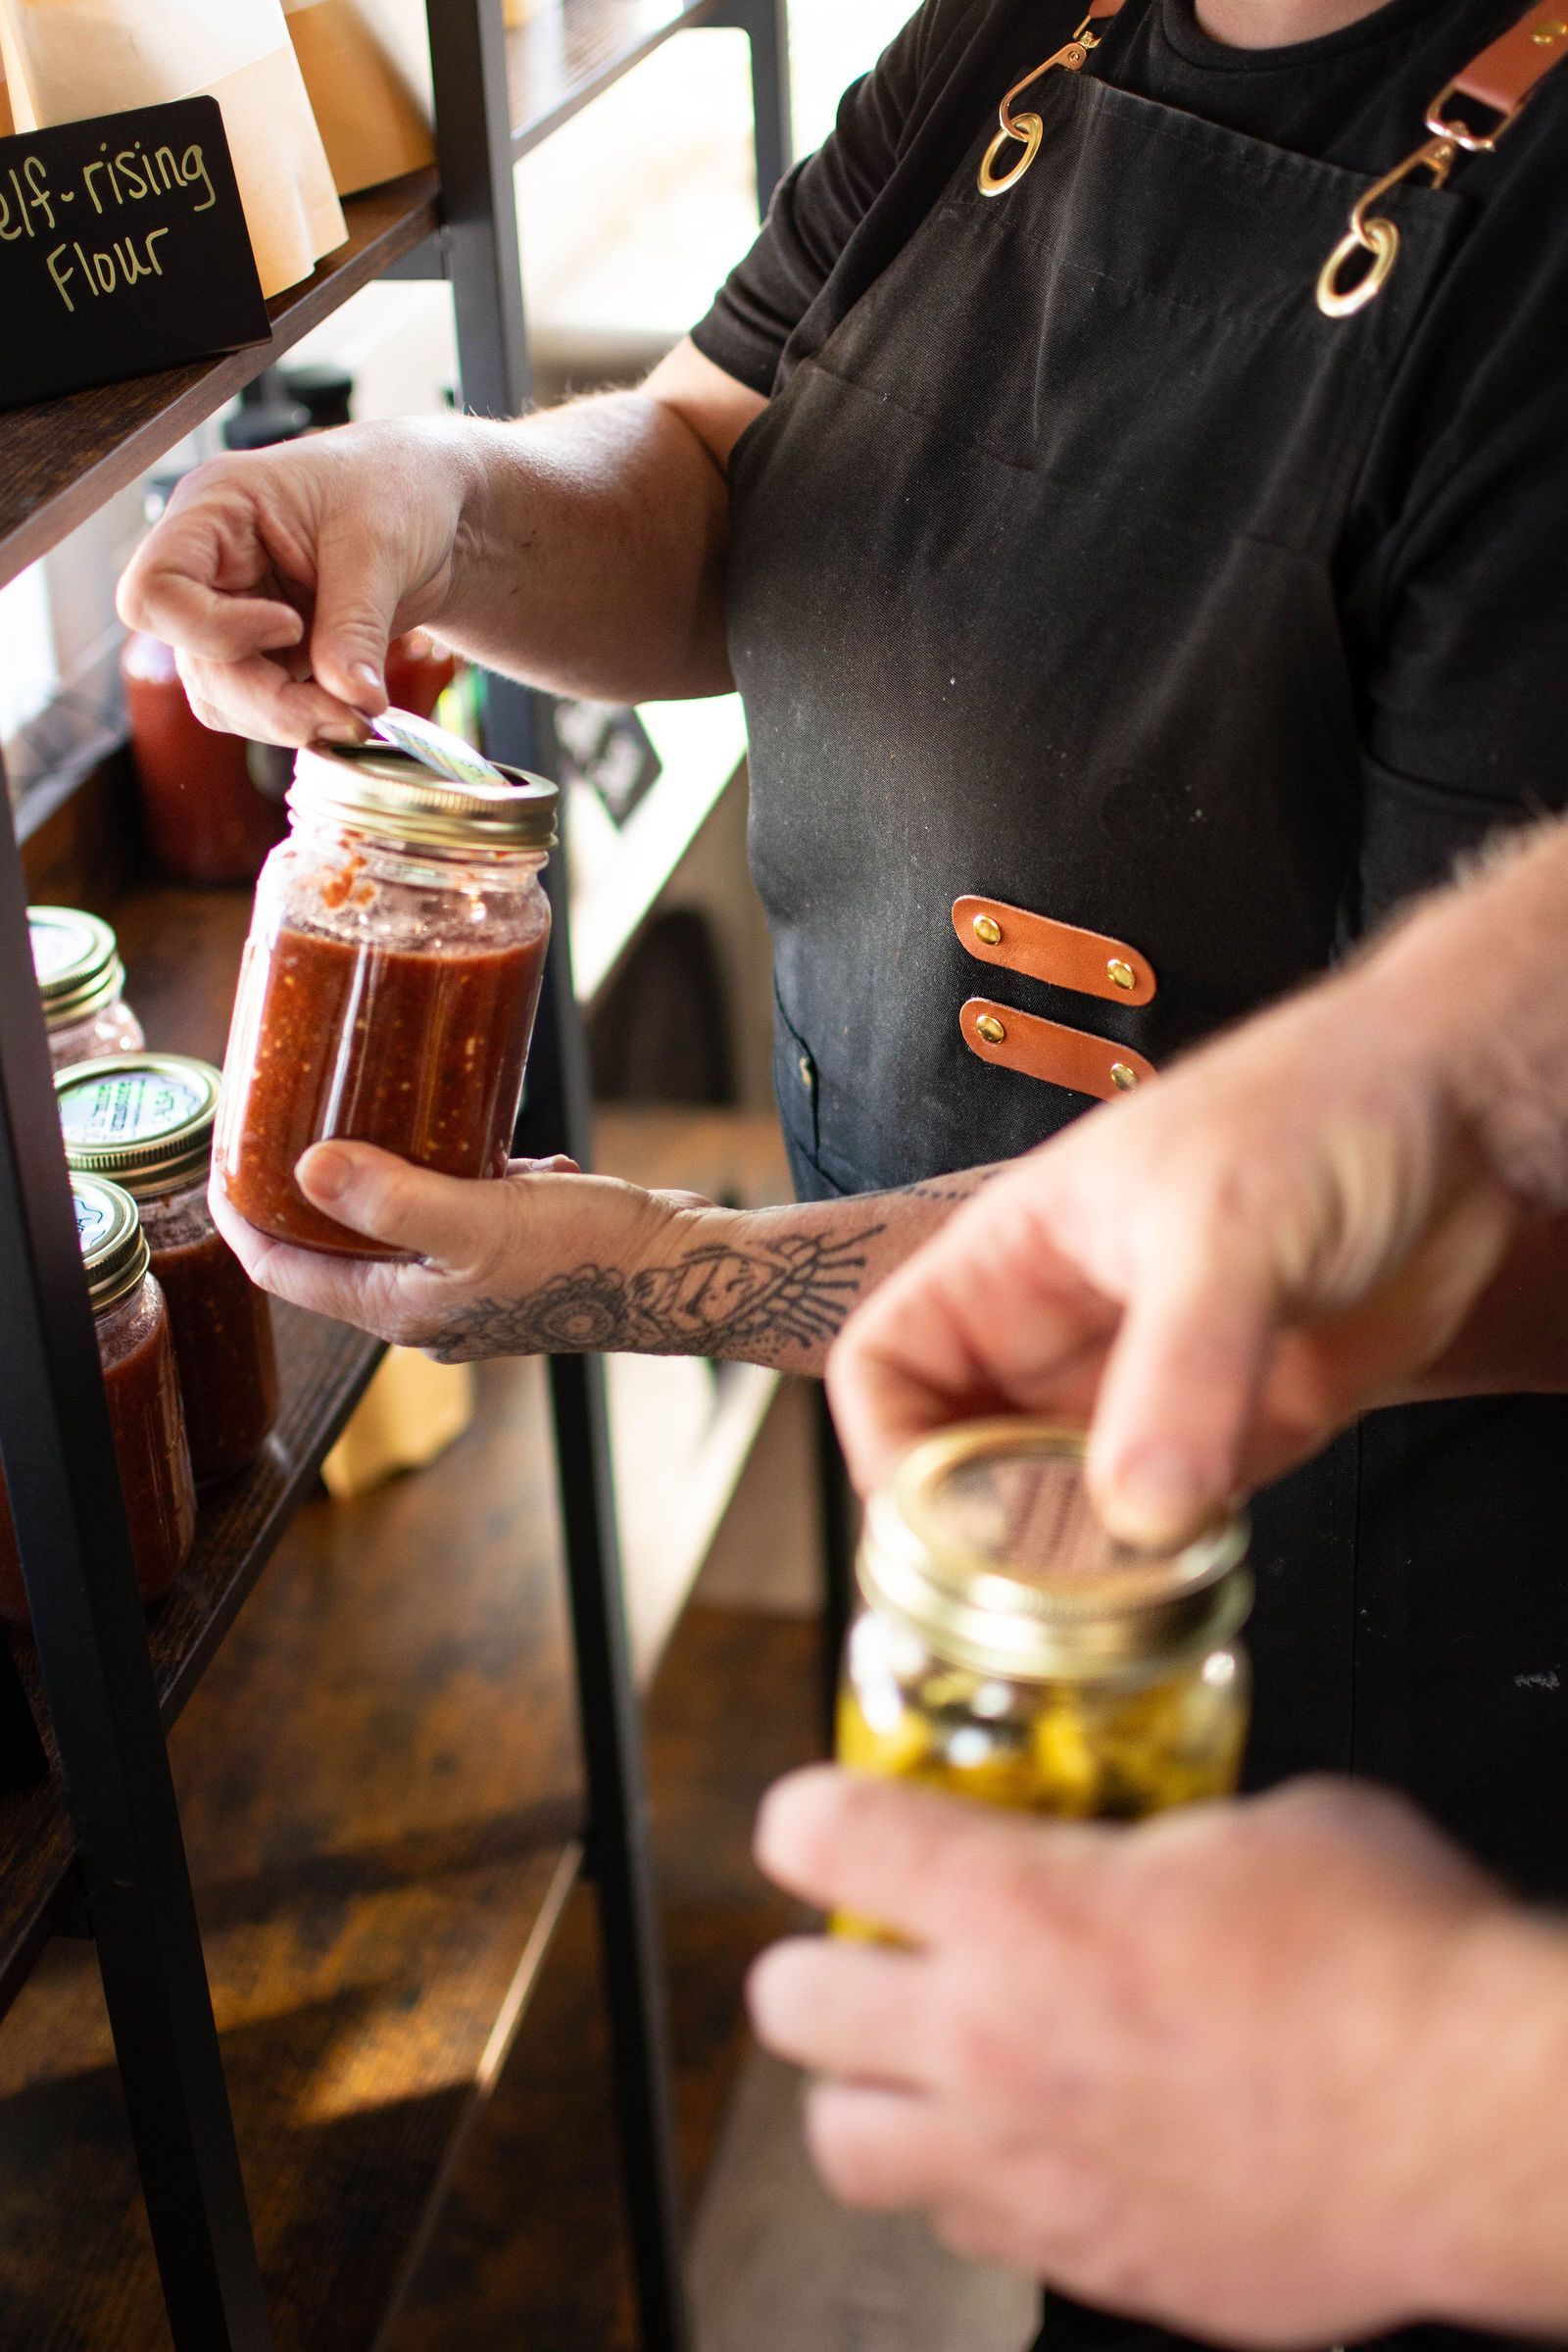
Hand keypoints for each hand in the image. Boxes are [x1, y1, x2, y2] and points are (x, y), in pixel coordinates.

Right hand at [116, 420, 472, 745]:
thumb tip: (352, 700)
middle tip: (351, 716)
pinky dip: (300, 722)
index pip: (153, 592)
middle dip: (270, 701)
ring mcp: (232, 612)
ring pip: (222, 697)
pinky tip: (349, 715)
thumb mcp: (381, 546)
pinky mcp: (265, 651)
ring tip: (359, 717)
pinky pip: (257, 707)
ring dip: (287, 721)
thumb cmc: (398, 489)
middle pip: (195, 661)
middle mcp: (210, 566)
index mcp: (215, 511)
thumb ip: (355, 625)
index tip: (292, 625)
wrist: (436, 511)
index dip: (211, 630)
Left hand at [208, 1140, 704, 1357]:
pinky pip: (464, 1216)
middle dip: (315, 1185)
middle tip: (299, 1111)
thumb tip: (305, 1167)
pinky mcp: (513, 1266)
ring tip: (405, 1113)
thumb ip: (391, 1197)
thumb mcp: (482, 1217)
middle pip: (336, 1247)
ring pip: (403, 1225)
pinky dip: (471, 1178)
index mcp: (401, 1309)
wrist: (685, 1274)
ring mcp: (471, 1292)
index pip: (283, 1270)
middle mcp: (428, 1310)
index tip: (221, 1153)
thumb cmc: (593, 1256)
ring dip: (400, 1172)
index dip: (240, 1214)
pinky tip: (511, 1151)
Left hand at [750, 1768, 1517, 2346]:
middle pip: (793, 2001)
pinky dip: (967, 2182)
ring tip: (914, 2062)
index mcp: (1026, 1908)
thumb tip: (1155, 1834)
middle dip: (816, 1960)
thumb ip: (1162, 1832)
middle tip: (867, 1945)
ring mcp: (1031, 2168)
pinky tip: (1024, 2143)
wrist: (1478, 2127)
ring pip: (842, 2144)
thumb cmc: (1394, 1968)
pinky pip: (962, 2229)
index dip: (809, 1814)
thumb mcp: (1265, 1822)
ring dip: (864, 2090)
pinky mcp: (1088, 2262)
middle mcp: (997, 2043)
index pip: (827, 1835)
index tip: (820, 1817)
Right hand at [828, 950, 1532, 1544]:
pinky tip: (1196, 1578)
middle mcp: (1067, 1334)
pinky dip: (1174, 1568)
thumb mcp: (1227, 1227)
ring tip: (1119, 1602)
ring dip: (1083, 1569)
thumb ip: (1181, 1365)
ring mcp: (1150, 1388)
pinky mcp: (1235, 1431)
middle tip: (1031, 1604)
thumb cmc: (1321, 1105)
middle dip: (984, 1538)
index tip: (932, 1527)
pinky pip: (1173, 1524)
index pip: (888, 1367)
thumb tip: (1141, 1505)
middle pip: (967, 1462)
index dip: (887, 1451)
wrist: (1465, 1114)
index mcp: (1015, 1261)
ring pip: (1068, 1509)